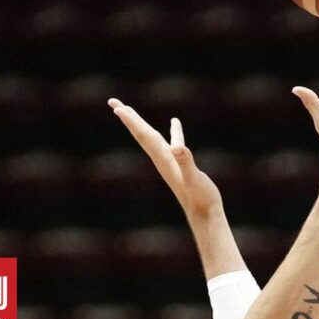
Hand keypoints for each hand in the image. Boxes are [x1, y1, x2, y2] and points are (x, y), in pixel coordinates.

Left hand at [107, 98, 221, 217]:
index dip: (132, 121)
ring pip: (151, 138)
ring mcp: (170, 163)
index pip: (144, 136)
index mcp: (164, 159)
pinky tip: (175, 123)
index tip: (117, 107)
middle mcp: (162, 159)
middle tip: (114, 102)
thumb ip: (185, 162)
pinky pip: (171, 142)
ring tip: (131, 112)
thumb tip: (177, 148)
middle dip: (129, 118)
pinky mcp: (180, 165)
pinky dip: (172, 131)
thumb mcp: (194, 178)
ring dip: (141, 124)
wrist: (204, 215)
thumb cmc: (200, 198)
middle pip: (141, 134)